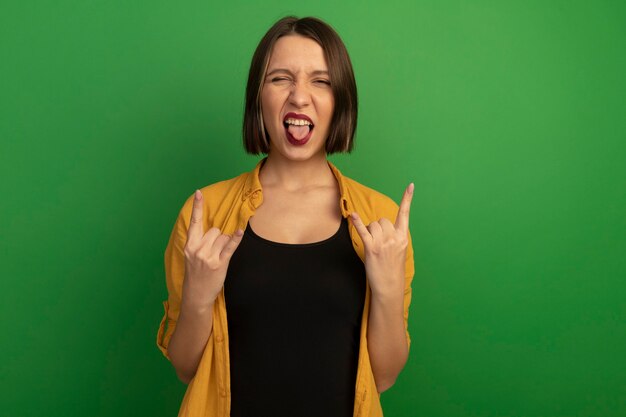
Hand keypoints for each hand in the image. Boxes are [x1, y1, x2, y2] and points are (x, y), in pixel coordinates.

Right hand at [182, 190, 243, 309]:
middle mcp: (198, 249)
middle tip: (213, 252)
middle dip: (218, 238)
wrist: (196, 294)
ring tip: (217, 257)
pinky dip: (236, 239)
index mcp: (190, 245)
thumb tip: (216, 229)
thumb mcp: (192, 255)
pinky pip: (230, 247)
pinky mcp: (219, 263)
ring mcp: (208, 256)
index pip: (194, 222)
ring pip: (223, 237)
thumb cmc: (196, 273)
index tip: (198, 193)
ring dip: (224, 244)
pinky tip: (240, 231)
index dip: (197, 207)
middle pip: (215, 230)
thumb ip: (200, 241)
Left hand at [351, 183, 413, 297]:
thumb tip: (381, 225)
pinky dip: (357, 223)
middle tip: (378, 242)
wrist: (389, 286)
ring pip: (373, 225)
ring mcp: (383, 242)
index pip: (405, 214)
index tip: (411, 185)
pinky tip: (353, 215)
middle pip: (382, 220)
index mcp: (402, 237)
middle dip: (377, 227)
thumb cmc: (392, 269)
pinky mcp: (372, 248)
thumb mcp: (398, 250)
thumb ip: (393, 236)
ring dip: (370, 232)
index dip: (407, 199)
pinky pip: (363, 231)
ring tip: (373, 246)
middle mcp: (394, 238)